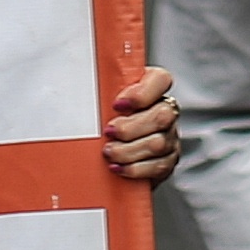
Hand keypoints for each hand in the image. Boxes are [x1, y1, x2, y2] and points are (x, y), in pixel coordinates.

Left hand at [102, 63, 181, 186]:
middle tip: (108, 132)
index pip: (161, 80)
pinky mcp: (167, 160)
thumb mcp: (104, 97)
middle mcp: (166, 110)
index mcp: (153, 87)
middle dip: (131, 128)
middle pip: (161, 116)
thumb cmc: (104, 115)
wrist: (108, 148)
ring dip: (129, 150)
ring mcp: (170, 136)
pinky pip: (158, 166)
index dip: (141, 93)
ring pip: (158, 143)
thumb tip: (78, 88)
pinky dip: (135, 169)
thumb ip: (101, 89)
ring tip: (109, 152)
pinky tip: (118, 167)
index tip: (116, 104)